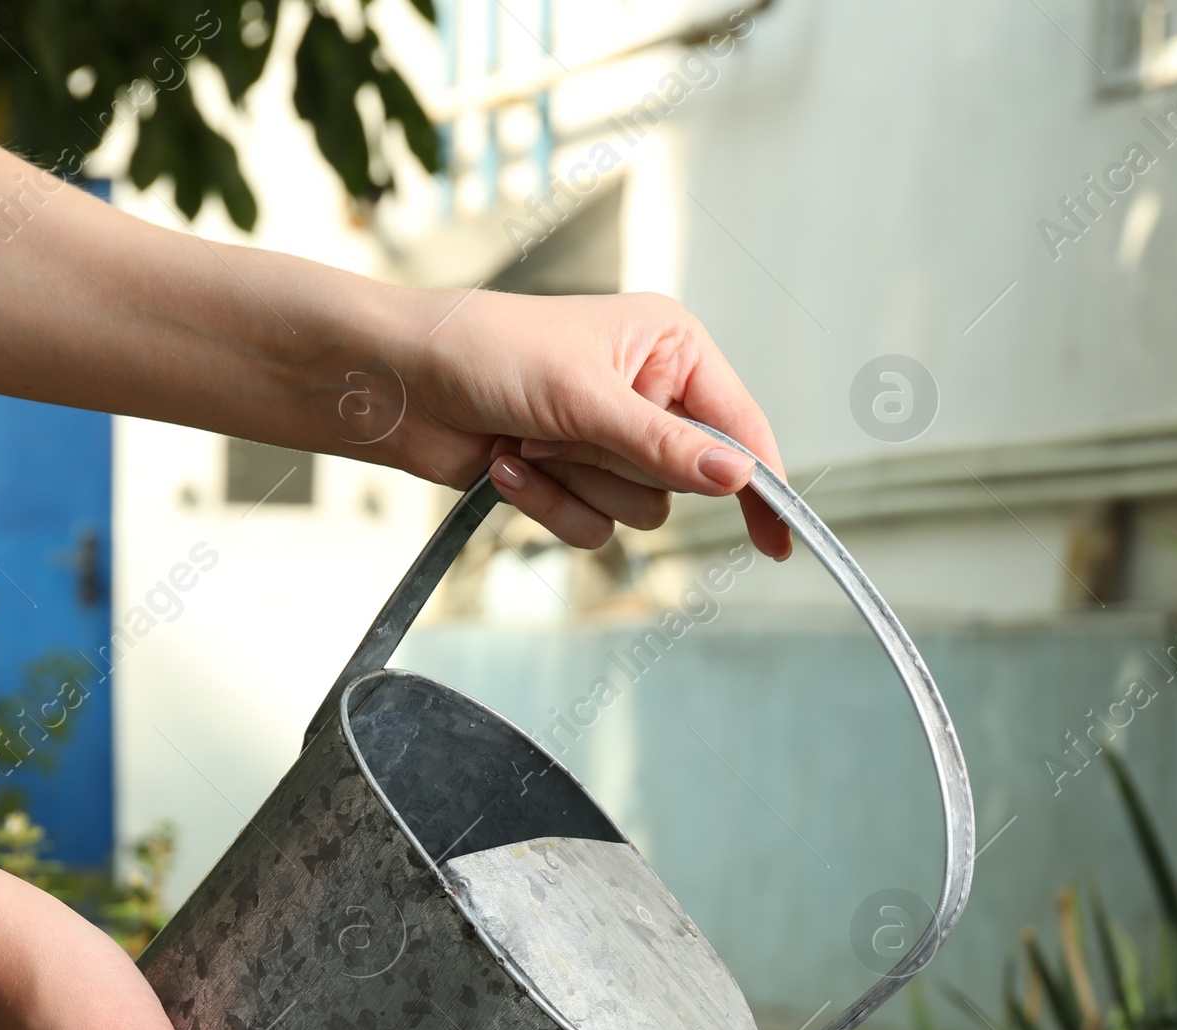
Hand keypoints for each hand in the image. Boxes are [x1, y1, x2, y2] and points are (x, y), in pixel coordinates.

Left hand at [378, 288, 792, 557]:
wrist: (395, 382)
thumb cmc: (482, 352)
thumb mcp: (585, 396)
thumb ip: (666, 445)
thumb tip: (739, 476)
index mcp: (668, 346)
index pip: (739, 426)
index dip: (762, 482)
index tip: (781, 537)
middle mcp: (647, 393)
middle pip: (684, 480)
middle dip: (621, 467)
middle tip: (566, 431)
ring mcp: (607, 440)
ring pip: (638, 511)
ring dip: (578, 486)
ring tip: (529, 440)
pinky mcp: (570, 479)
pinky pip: (592, 529)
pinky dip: (547, 504)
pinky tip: (507, 463)